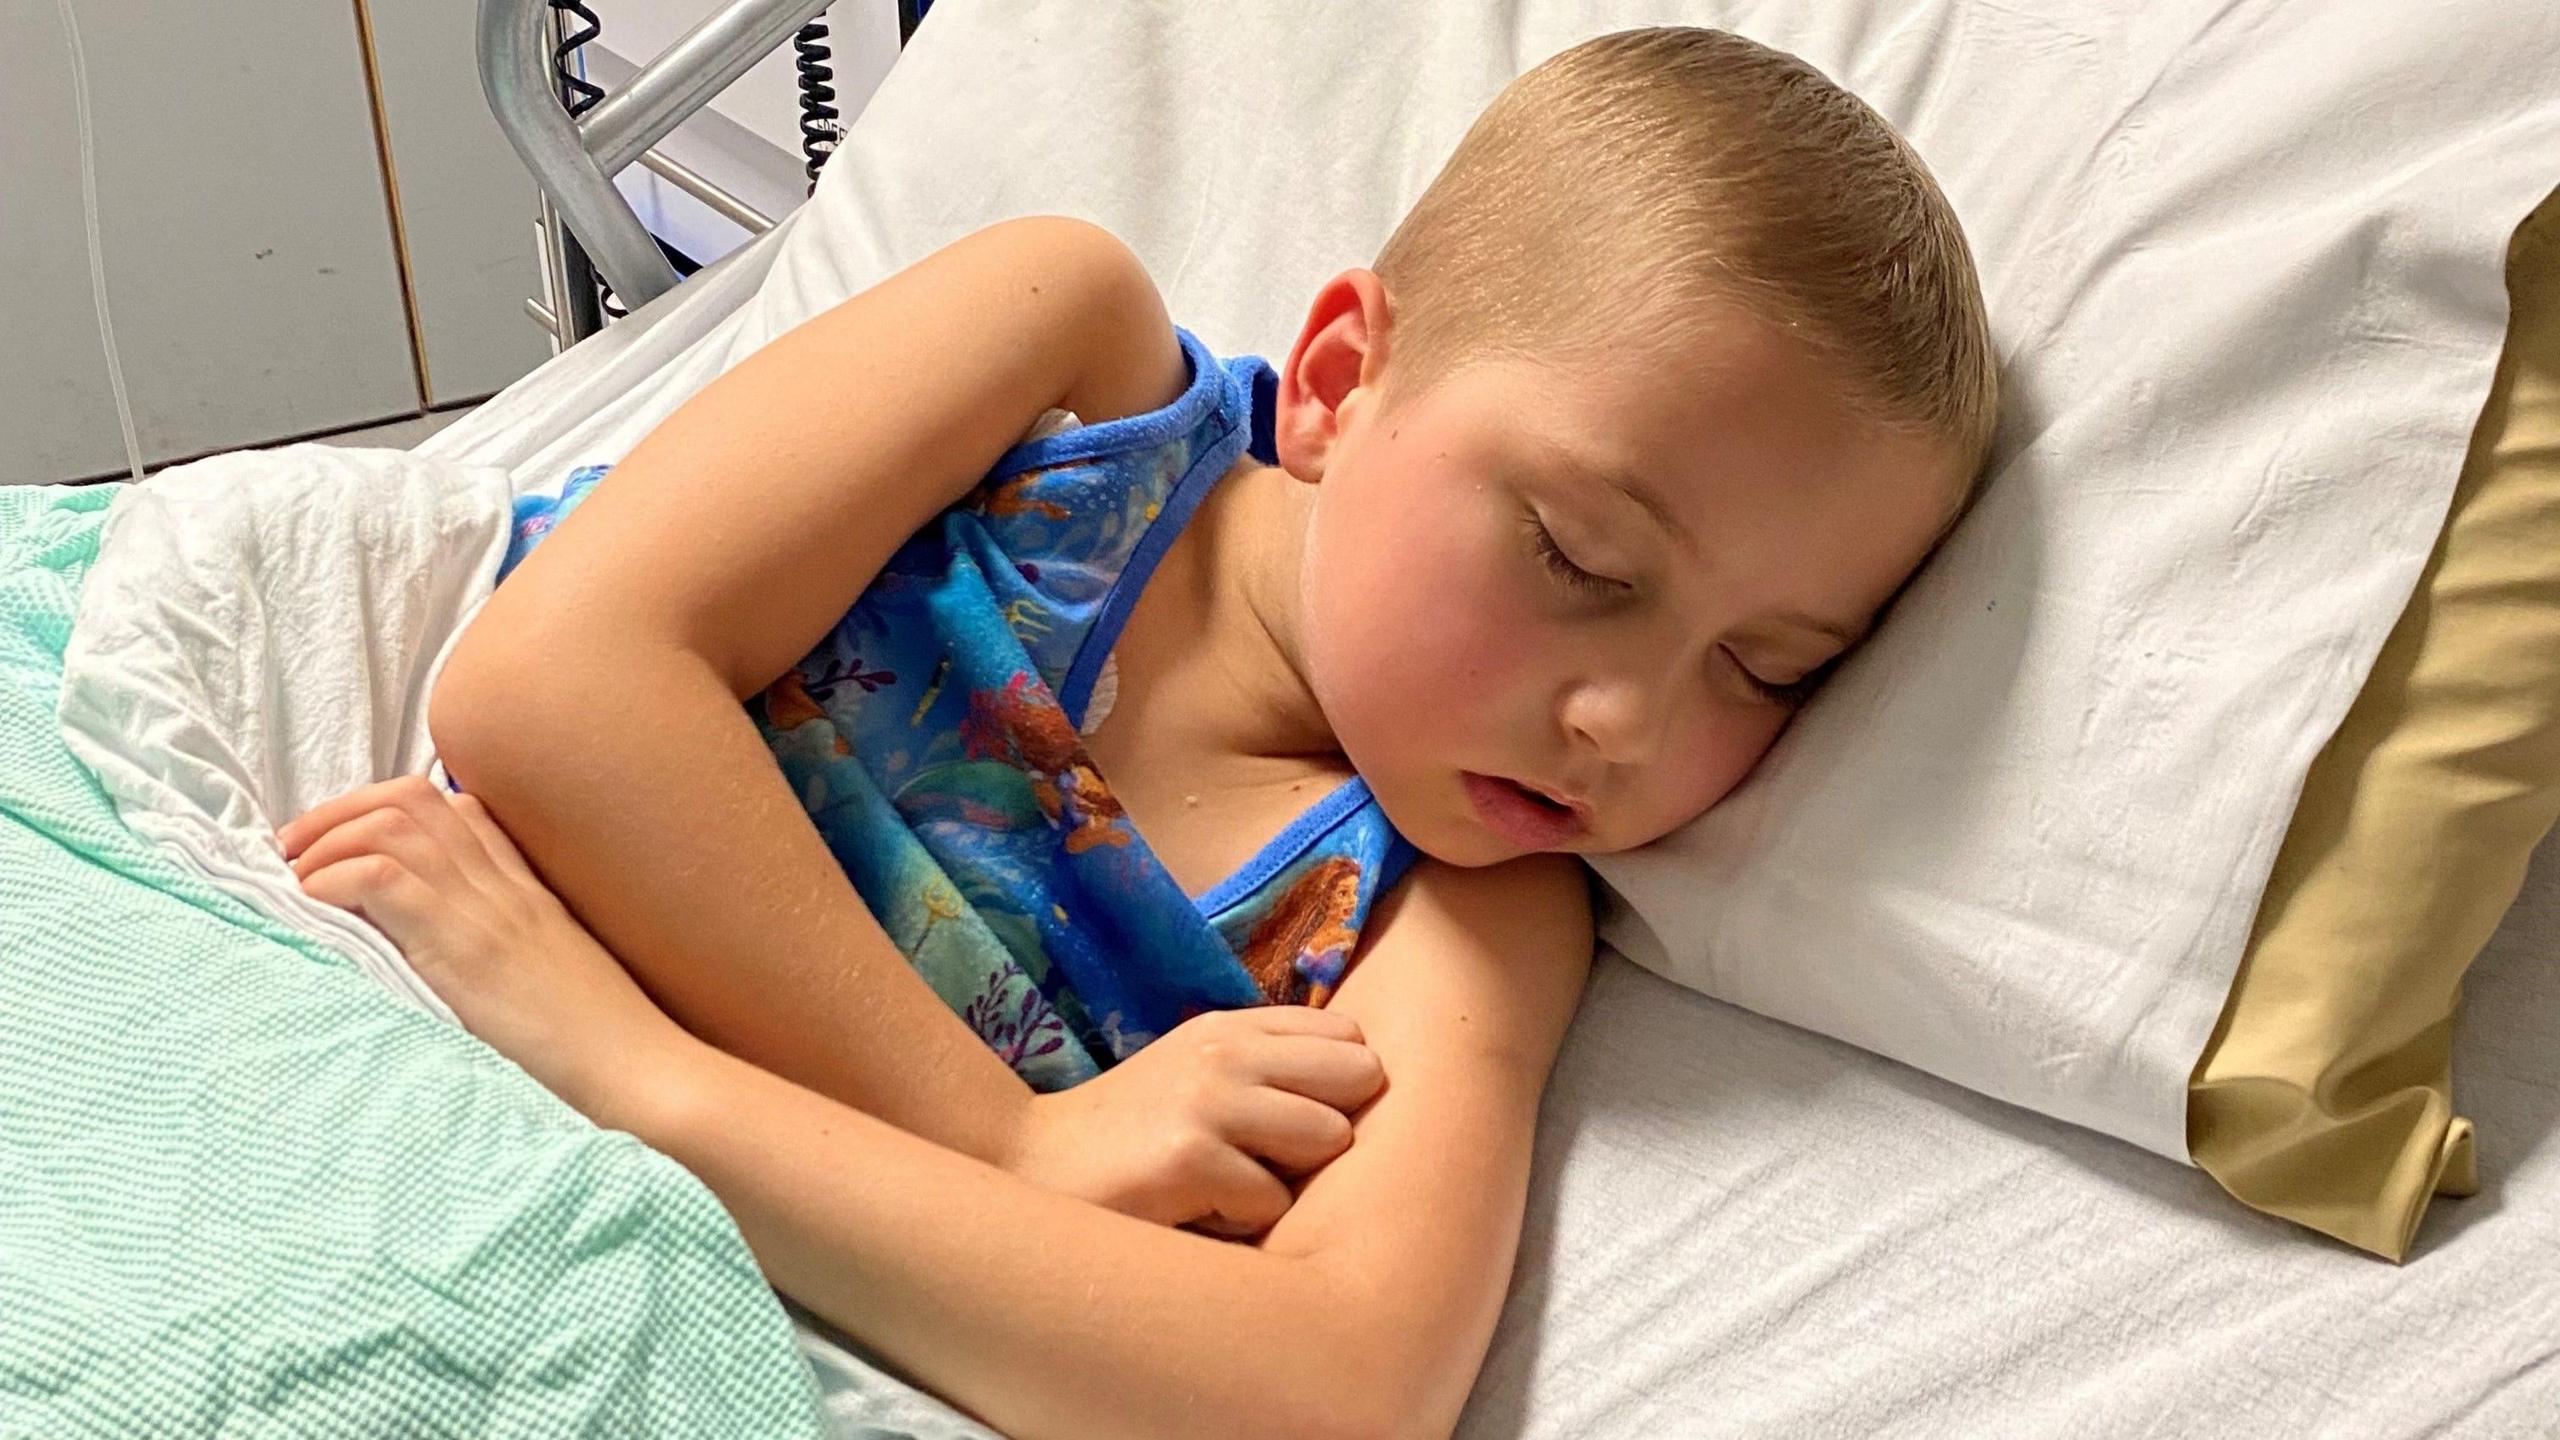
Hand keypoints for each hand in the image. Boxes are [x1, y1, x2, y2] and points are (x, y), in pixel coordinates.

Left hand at [278, 775, 694, 1129]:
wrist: (639, 1072)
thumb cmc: (600, 1050)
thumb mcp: (556, 986)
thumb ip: (511, 959)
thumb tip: (447, 968)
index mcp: (527, 894)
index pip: (459, 810)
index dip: (386, 812)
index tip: (341, 849)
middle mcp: (504, 888)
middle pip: (413, 798)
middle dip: (338, 814)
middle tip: (293, 854)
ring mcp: (485, 911)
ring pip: (391, 824)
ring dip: (326, 843)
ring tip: (292, 880)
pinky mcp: (463, 947)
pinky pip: (381, 879)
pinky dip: (333, 882)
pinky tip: (314, 909)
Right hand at [999, 1006, 1385, 1239]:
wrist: (1030, 1164)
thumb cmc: (1131, 1131)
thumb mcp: (1197, 1071)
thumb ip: (1269, 1066)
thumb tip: (1367, 1082)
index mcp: (1232, 1028)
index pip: (1347, 1037)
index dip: (1340, 1088)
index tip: (1303, 1116)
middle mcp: (1226, 1052)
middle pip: (1357, 1080)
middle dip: (1332, 1128)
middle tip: (1278, 1157)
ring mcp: (1208, 1101)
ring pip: (1327, 1139)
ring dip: (1290, 1178)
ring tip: (1234, 1184)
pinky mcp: (1189, 1158)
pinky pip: (1273, 1202)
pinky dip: (1242, 1220)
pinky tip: (1196, 1210)